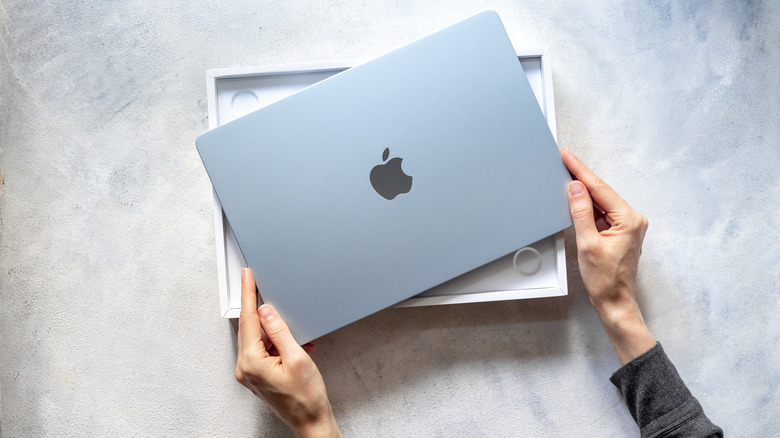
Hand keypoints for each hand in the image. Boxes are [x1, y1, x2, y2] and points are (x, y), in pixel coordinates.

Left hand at [235, 268, 342, 437]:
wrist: (310, 421)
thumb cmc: (306, 398)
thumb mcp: (298, 358)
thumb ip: (280, 331)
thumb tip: (267, 311)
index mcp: (252, 362)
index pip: (248, 320)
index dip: (248, 294)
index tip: (246, 276)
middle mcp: (245, 368)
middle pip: (250, 328)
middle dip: (258, 308)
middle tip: (260, 285)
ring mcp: (250, 373)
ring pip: (257, 338)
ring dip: (274, 330)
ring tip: (294, 335)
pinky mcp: (257, 376)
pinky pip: (262, 350)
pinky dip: (276, 343)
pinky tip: (294, 346)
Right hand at [561, 148, 655, 364]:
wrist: (614, 301)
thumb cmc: (605, 279)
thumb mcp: (587, 243)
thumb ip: (581, 213)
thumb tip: (575, 189)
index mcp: (629, 220)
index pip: (600, 189)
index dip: (581, 171)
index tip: (568, 157)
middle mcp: (633, 219)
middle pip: (602, 193)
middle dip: (582, 178)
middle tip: (564, 161)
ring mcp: (629, 226)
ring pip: (602, 202)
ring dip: (584, 193)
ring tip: (566, 178)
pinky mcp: (622, 232)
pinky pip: (603, 213)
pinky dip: (589, 207)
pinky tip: (577, 201)